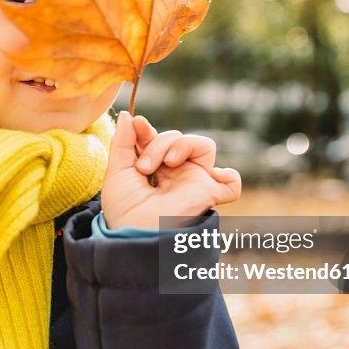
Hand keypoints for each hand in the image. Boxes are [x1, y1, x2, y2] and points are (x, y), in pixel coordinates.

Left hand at [101, 111, 241, 230]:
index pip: (156, 138)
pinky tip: (212, 176)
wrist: (134, 233)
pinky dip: (229, 176)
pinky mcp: (208, 193)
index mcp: (154, 169)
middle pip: (176, 137)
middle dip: (158, 143)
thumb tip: (128, 115)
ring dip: (181, 145)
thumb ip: (123, 142)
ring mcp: (193, 182)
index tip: (137, 124)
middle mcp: (175, 174)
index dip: (146, 129)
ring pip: (202, 145)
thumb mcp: (117, 171)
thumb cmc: (123, 209)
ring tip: (166, 164)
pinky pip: (231, 183)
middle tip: (144, 167)